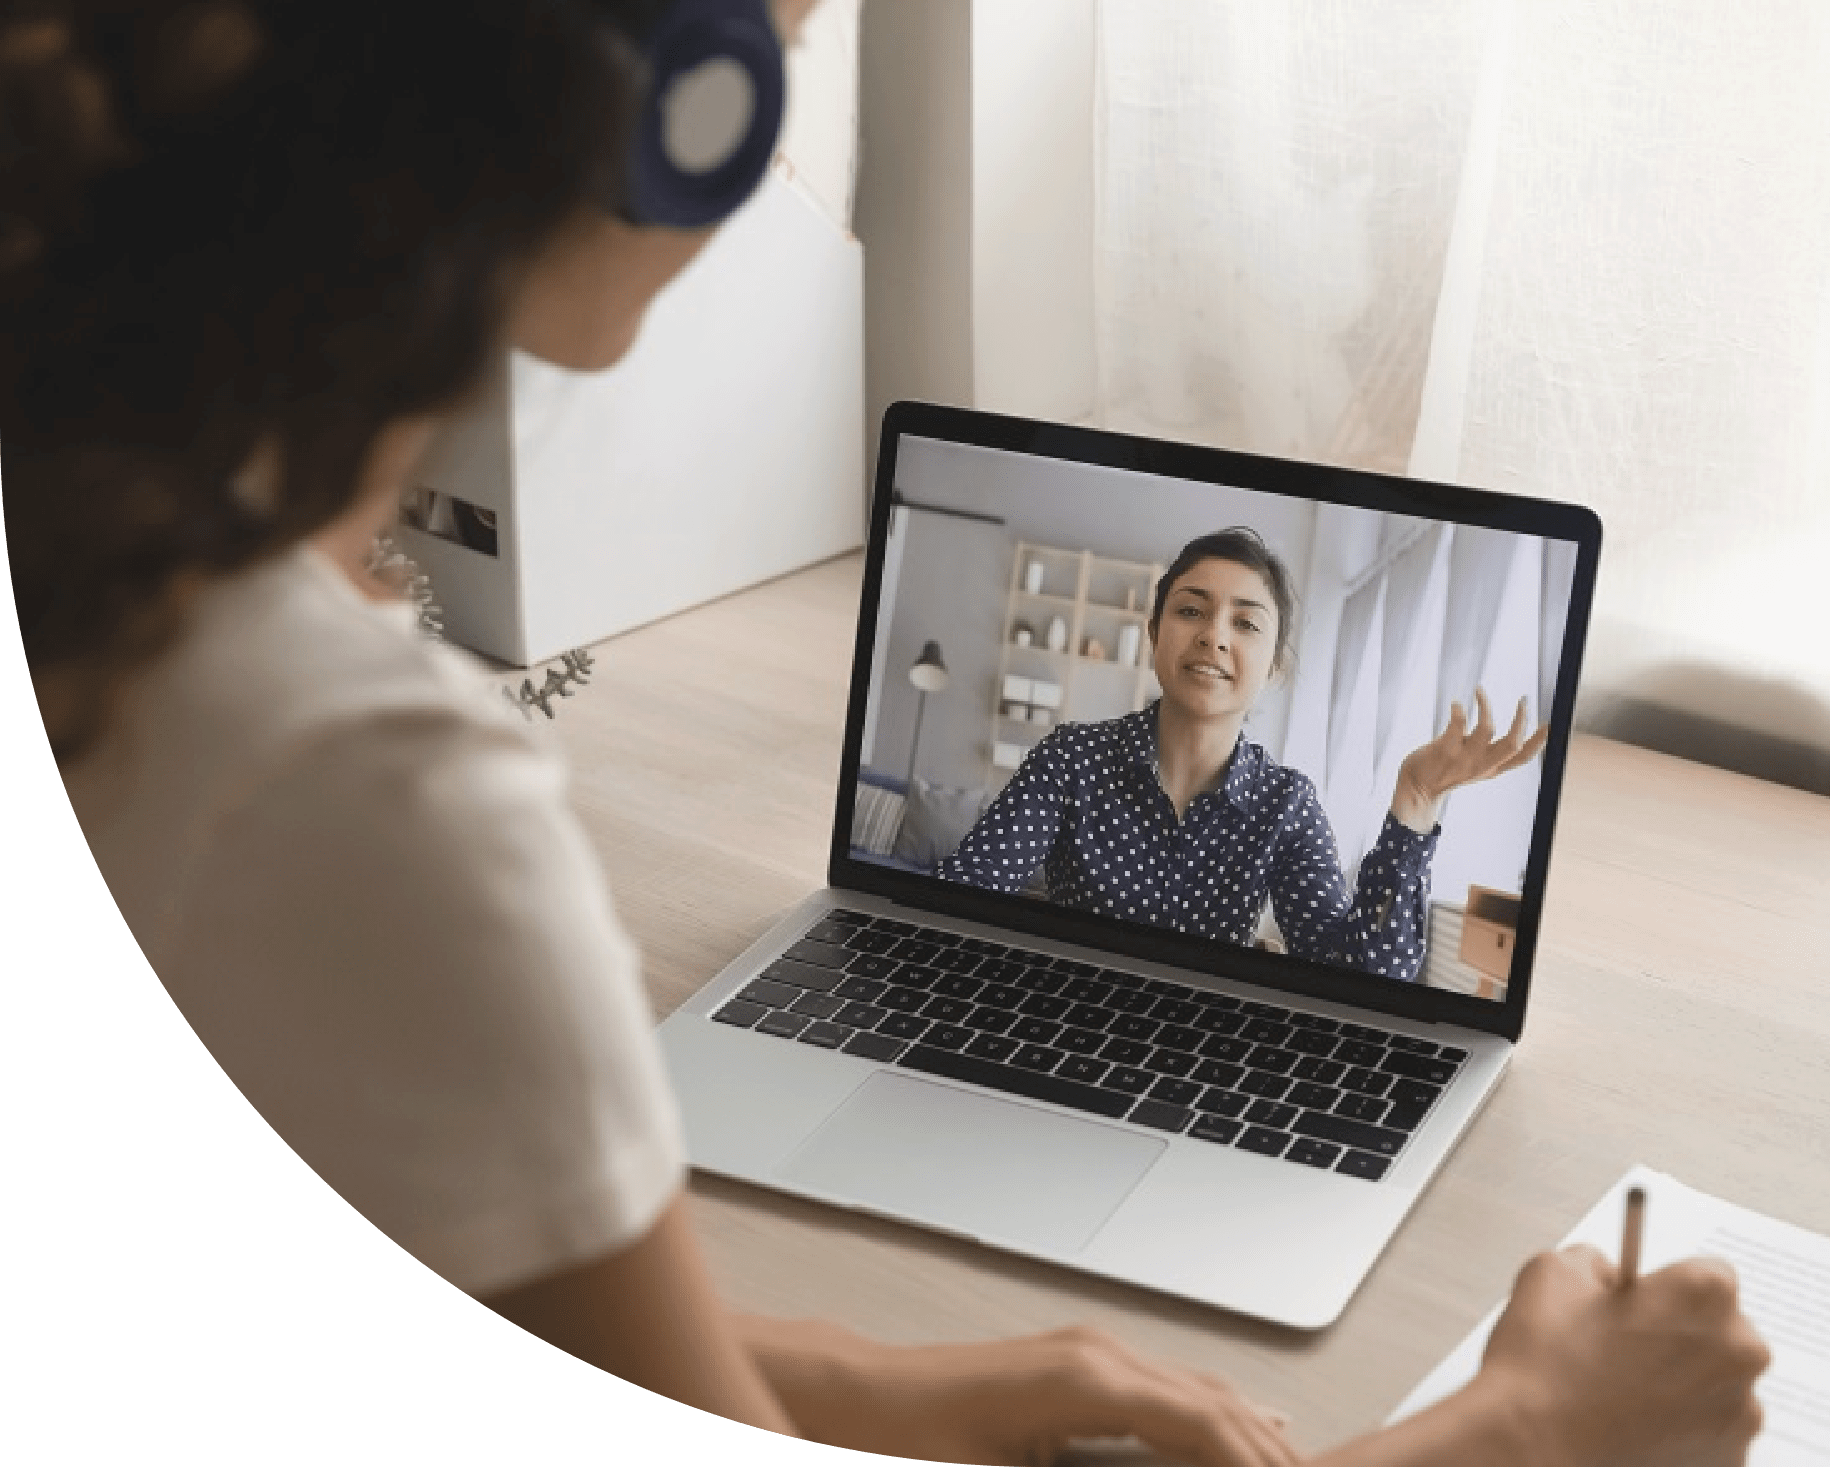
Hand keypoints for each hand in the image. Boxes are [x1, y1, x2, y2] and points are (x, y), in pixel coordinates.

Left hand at [742, 1317, 1296, 1466]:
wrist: (861, 1395)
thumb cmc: (909, 1442)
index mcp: (1086, 1381)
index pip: (1203, 1424)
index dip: (1255, 1463)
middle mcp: (1096, 1353)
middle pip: (1216, 1403)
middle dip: (1271, 1453)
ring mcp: (1089, 1351)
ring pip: (1200, 1391)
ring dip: (1251, 1434)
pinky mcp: (1078, 1364)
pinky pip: (1170, 1388)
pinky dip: (1217, 1415)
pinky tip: (1246, 1432)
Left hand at [1391, 687, 1546, 831]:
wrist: (1417, 788)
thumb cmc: (1447, 772)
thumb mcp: (1476, 769)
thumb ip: (1493, 755)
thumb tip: (1513, 734)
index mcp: (1492, 769)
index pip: (1523, 757)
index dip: (1539, 741)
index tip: (1548, 723)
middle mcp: (1482, 764)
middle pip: (1512, 743)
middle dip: (1521, 719)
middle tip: (1523, 699)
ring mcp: (1464, 758)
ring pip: (1487, 728)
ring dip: (1486, 705)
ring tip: (1480, 690)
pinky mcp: (1446, 749)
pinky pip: (1458, 724)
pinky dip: (1460, 709)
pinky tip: (1456, 703)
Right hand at [1476, 1246, 1769, 1466]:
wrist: (1532, 1449)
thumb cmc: (1544, 1369)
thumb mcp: (1553, 1272)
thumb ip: (1596, 1260)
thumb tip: (1609, 1278)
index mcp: (1704, 1296)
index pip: (1709, 1273)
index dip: (1666, 1287)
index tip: (1641, 1304)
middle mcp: (1737, 1352)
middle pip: (1722, 1329)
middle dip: (1681, 1333)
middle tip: (1625, 1347)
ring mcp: (1740, 1413)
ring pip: (1717, 1381)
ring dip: (1684, 1380)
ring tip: (1623, 1390)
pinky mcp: (1729, 1460)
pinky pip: (1712, 1428)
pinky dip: (1682, 1424)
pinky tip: (1635, 1422)